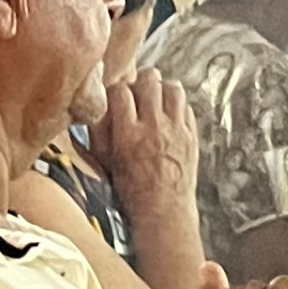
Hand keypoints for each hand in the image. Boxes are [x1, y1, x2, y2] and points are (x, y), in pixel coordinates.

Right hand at [91, 67, 197, 233]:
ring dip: (162, 87)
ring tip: (155, 94)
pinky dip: (176, 104)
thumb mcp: (105, 162)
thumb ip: (99, 132)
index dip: (115, 87)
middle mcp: (154, 128)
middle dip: (141, 78)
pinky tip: (168, 112)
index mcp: (128, 134)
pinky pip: (187, 106)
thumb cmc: (129, 188)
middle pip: (150, 82)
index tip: (114, 92)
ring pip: (174, 89)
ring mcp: (176, 130)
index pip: (121, 91)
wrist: (163, 209)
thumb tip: (95, 106)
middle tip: (137, 86)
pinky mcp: (192, 135)